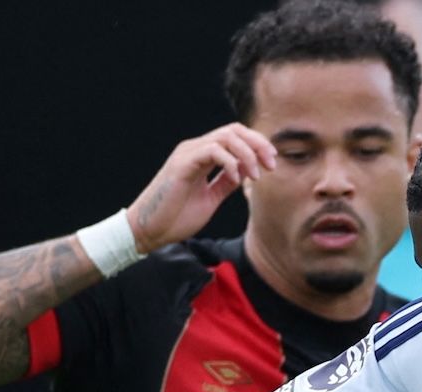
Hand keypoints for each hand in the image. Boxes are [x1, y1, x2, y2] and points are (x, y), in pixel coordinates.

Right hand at [126, 125, 278, 254]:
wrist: (149, 230)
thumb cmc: (175, 217)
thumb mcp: (210, 198)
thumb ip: (225, 183)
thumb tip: (244, 173)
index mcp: (202, 156)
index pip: (234, 137)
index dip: (257, 145)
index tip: (272, 163)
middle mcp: (195, 149)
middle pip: (233, 130)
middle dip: (258, 144)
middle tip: (271, 165)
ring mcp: (187, 154)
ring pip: (225, 136)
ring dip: (247, 153)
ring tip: (255, 175)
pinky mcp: (182, 164)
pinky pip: (212, 151)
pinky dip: (230, 162)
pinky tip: (237, 178)